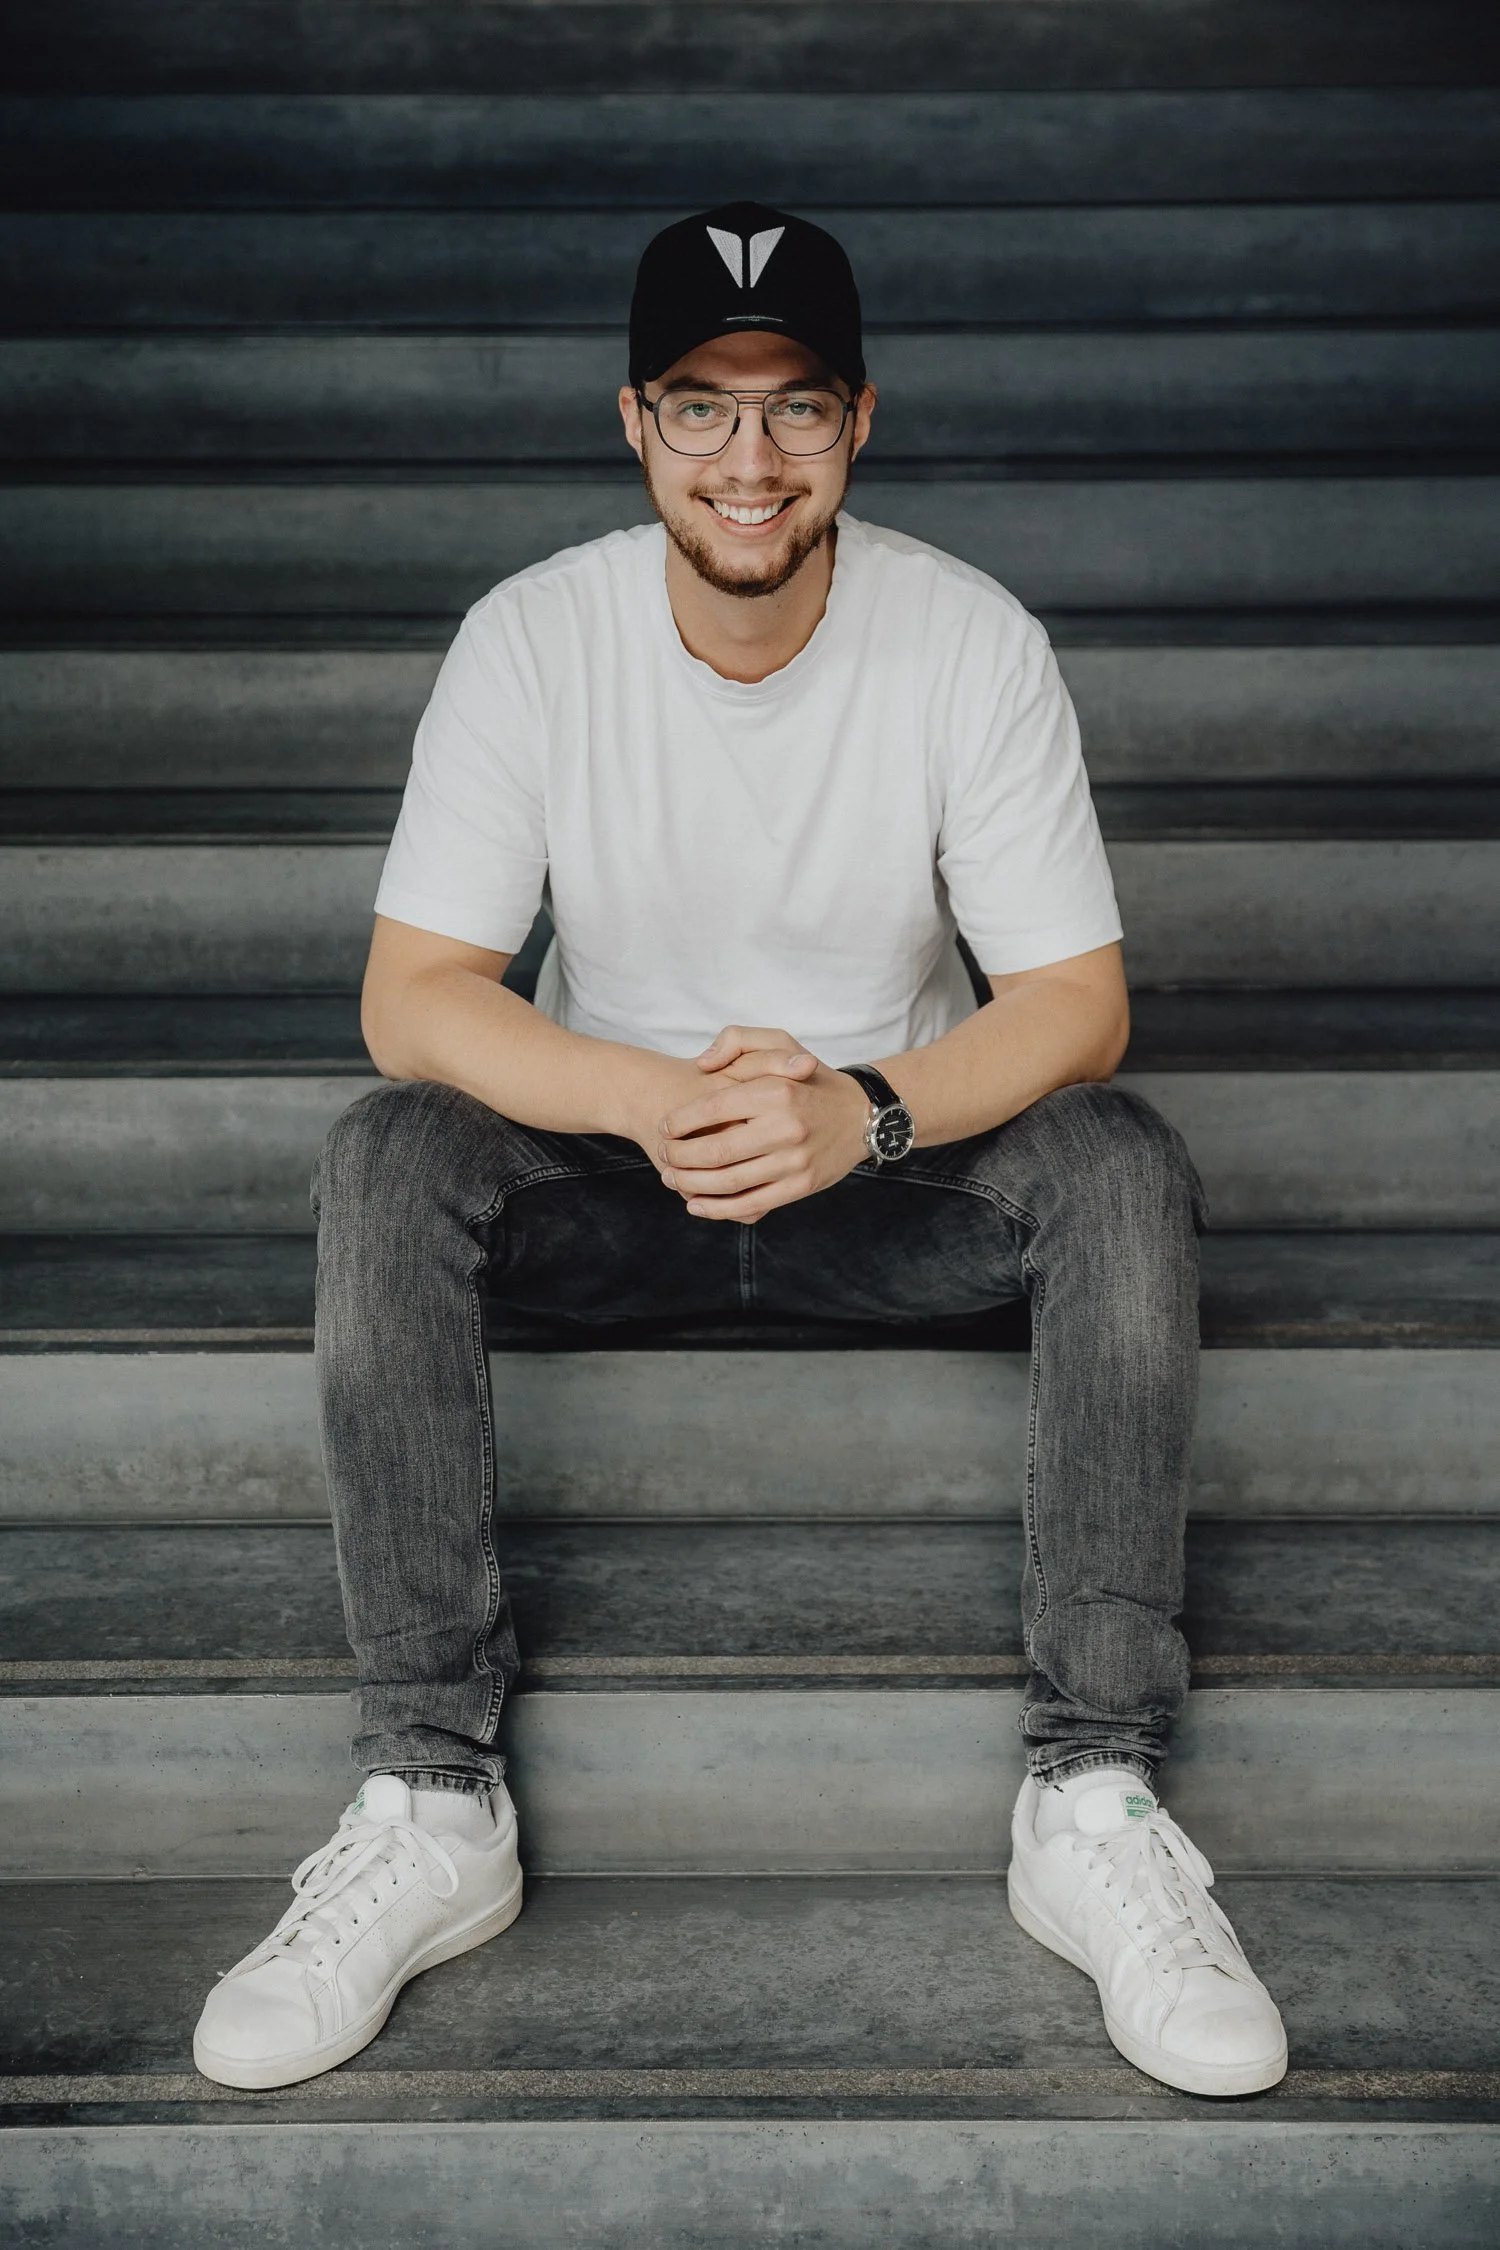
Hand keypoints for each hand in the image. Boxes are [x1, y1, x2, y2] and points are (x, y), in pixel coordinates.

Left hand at [659, 1025, 871, 1221]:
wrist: (861, 1114)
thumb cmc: (809, 1078)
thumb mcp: (779, 1042)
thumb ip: (736, 1040)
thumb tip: (702, 1064)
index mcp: (775, 1090)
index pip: (712, 1108)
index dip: (679, 1121)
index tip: (664, 1128)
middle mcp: (786, 1126)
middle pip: (715, 1151)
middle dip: (679, 1157)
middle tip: (663, 1155)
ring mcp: (795, 1160)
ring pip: (728, 1182)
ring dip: (691, 1184)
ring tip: (671, 1179)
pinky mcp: (802, 1186)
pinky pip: (752, 1204)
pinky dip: (718, 1209)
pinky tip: (696, 1205)